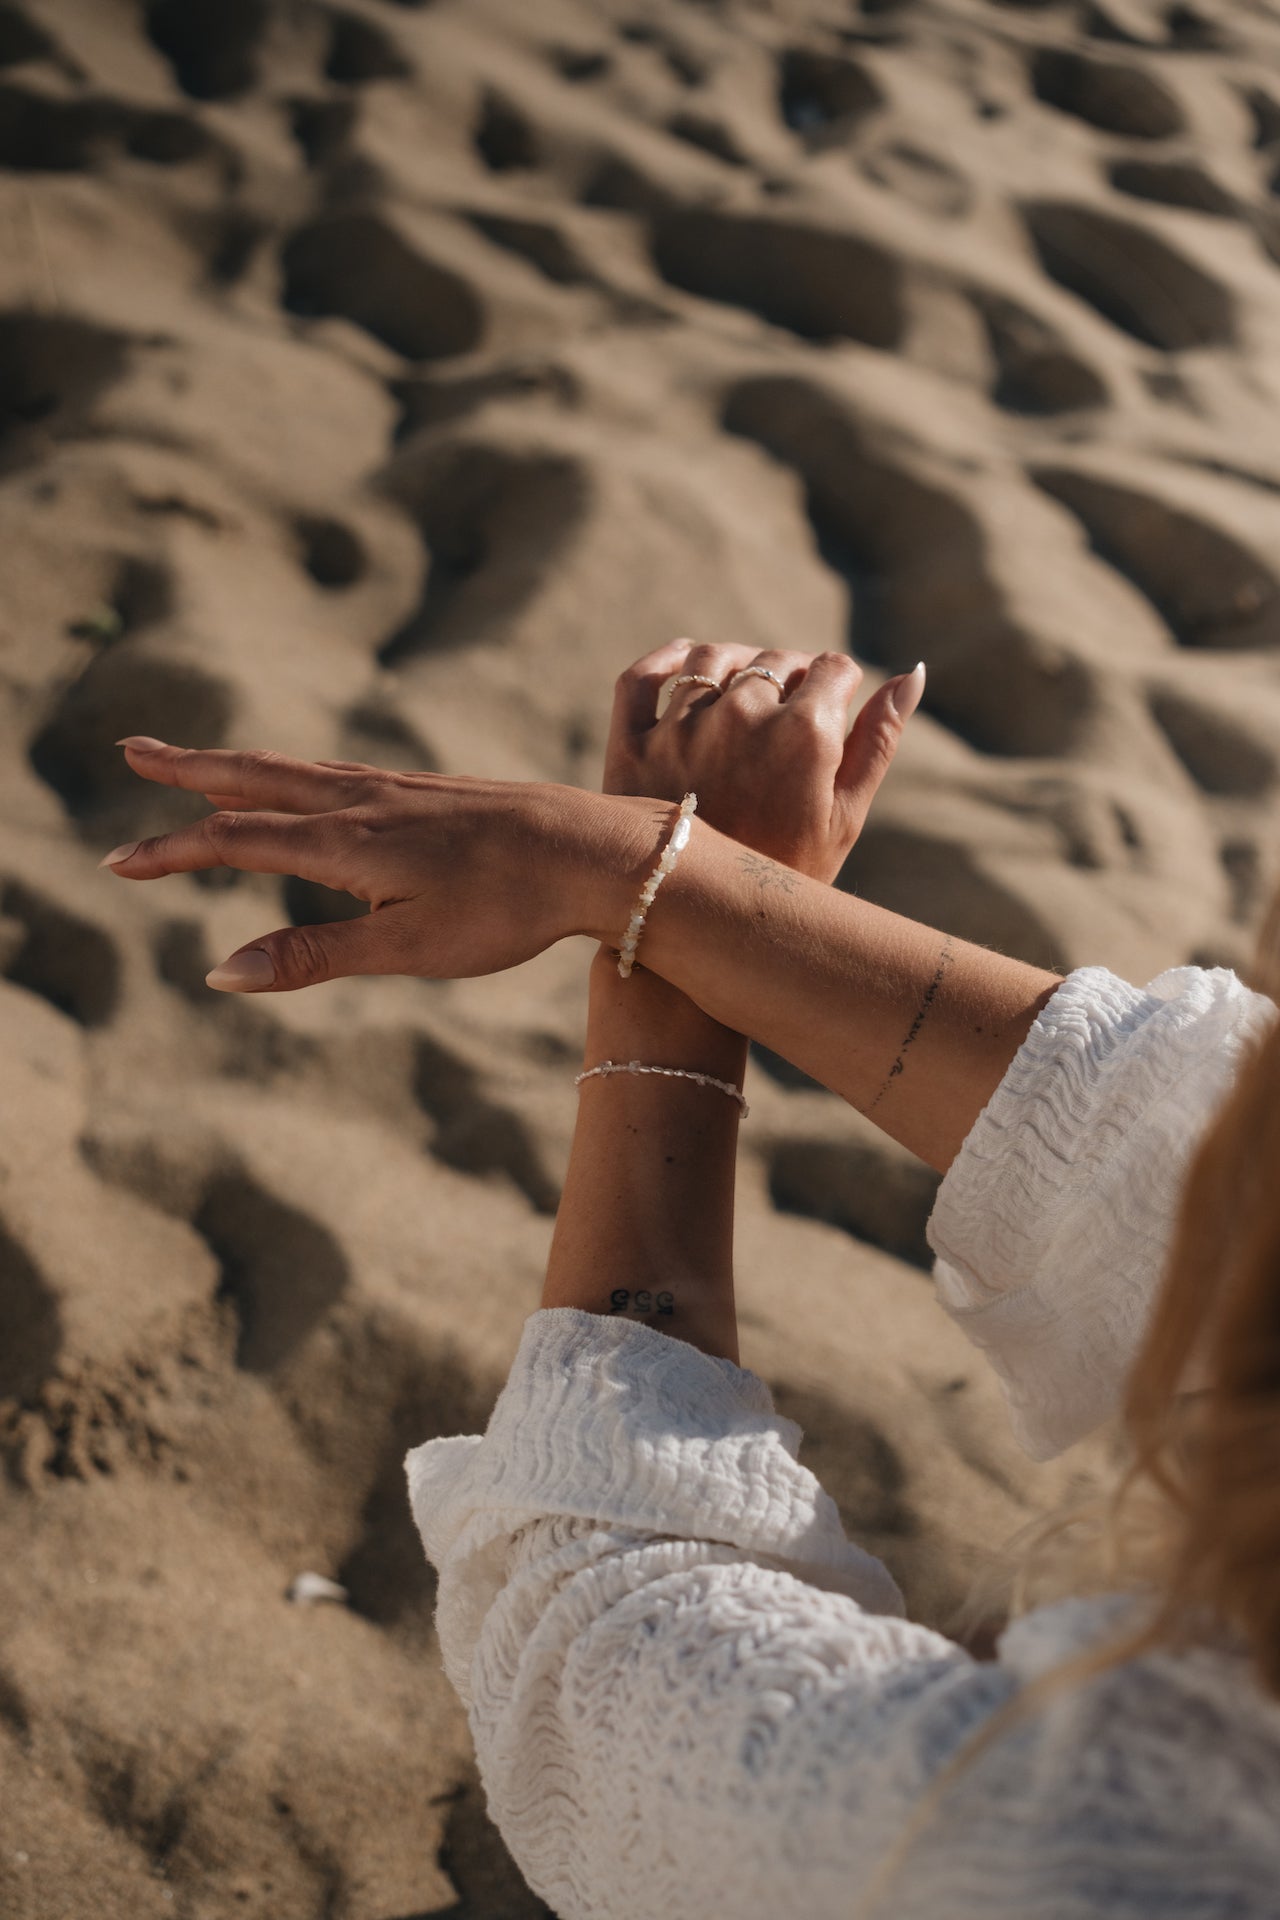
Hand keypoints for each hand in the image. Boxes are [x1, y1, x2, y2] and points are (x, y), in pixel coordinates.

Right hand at [100, 743, 640, 991]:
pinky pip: (341, 772)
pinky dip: (297, 772)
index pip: (235, 839)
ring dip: (238, 765)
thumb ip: (313, 957)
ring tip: (200, 763)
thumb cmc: (508, 908)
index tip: (117, 861)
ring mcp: (398, 789)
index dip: (172, 851)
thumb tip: (220, 973)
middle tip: (132, 752)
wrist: (596, 852)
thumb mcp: (406, 947)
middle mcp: (363, 801)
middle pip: (255, 779)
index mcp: (347, 841)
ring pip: (298, 770)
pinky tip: (309, 784)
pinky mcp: (431, 791)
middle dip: (189, 771)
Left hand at [604, 640, 923, 882]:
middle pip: (776, 661)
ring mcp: (679, 728)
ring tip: (745, 694)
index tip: (834, 705)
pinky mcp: (630, 744)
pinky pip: (643, 677)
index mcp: (805, 733)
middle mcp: (741, 717)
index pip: (833, 668)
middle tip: (790, 716)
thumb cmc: (785, 878)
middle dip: (792, 679)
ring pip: (713, 658)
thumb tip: (913, 673)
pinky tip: (687, 664)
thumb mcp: (845, 817)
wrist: (697, 927)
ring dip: (735, 664)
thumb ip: (879, 739)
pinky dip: (667, 660)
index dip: (839, 685)